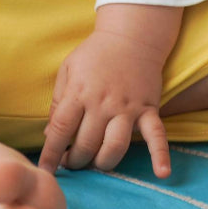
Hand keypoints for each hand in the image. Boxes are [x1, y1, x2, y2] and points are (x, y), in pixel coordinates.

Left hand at [38, 30, 169, 177]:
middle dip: (75, 161)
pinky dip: (161, 155)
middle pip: (86, 144)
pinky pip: (157, 135)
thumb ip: (57, 102)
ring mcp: (127, 108)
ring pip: (114, 147)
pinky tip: (162, 173)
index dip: (51, 153)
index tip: (45, 170)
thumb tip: (49, 135)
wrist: (131, 35)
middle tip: (72, 163)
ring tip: (95, 164)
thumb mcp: (68, 70)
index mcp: (79, 92)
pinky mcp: (148, 109)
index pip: (60, 130)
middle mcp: (102, 103)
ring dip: (102, 163)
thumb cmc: (95, 54)